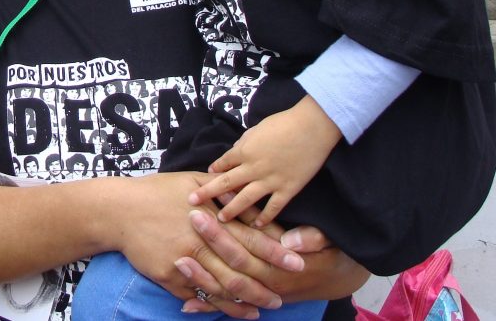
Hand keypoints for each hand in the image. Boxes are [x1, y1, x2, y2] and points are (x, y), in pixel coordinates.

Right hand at [116, 172, 305, 317]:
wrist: (120, 210)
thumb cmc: (158, 192)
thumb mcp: (191, 182)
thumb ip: (222, 192)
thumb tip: (248, 200)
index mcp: (207, 218)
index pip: (249, 237)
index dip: (274, 251)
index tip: (296, 261)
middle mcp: (198, 242)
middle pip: (239, 269)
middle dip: (265, 284)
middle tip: (284, 296)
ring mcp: (182, 262)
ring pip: (220, 287)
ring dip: (244, 301)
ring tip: (263, 309)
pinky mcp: (168, 277)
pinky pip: (197, 295)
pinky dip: (217, 306)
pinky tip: (232, 310)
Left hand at [178, 212, 368, 305]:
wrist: (340, 278)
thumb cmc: (333, 253)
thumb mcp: (331, 242)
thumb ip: (311, 238)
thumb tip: (290, 241)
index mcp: (282, 266)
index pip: (247, 249)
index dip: (223, 233)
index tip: (203, 213)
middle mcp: (269, 283)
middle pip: (232, 266)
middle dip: (208, 246)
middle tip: (187, 222)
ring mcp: (261, 294)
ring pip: (227, 290)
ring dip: (202, 278)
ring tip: (178, 261)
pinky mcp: (256, 299)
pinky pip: (230, 306)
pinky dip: (209, 306)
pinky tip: (186, 304)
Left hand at [187, 97, 341, 226]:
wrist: (311, 127)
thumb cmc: (284, 123)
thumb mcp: (257, 129)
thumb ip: (245, 143)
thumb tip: (236, 151)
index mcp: (244, 151)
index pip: (222, 163)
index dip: (213, 171)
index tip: (204, 178)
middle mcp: (252, 168)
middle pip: (225, 183)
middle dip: (207, 193)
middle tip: (192, 202)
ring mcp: (270, 180)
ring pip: (245, 199)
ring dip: (231, 210)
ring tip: (220, 220)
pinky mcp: (288, 189)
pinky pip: (273, 207)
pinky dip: (264, 217)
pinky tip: (256, 226)